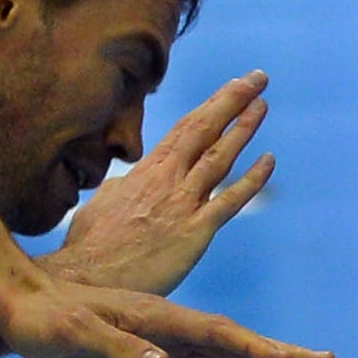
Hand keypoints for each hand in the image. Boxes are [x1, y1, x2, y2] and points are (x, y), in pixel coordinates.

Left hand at [0, 270, 332, 357]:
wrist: (16, 303)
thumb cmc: (43, 318)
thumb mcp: (75, 335)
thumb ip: (118, 348)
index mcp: (157, 319)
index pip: (222, 337)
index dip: (265, 351)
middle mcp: (165, 327)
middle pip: (234, 342)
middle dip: (278, 354)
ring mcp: (156, 342)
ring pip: (220, 357)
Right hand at [48, 72, 273, 298]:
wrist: (88, 280)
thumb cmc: (90, 247)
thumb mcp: (102, 204)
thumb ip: (121, 188)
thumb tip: (125, 182)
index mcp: (146, 171)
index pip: (185, 128)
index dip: (212, 105)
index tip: (232, 86)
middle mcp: (167, 180)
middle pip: (204, 130)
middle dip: (233, 100)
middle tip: (257, 77)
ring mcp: (182, 204)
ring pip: (219, 157)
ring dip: (243, 129)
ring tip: (263, 105)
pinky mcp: (195, 232)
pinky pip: (230, 201)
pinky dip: (252, 180)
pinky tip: (269, 161)